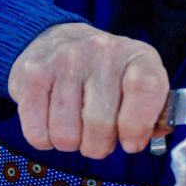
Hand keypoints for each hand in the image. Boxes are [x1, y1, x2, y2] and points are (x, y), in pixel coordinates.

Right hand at [8, 23, 169, 158]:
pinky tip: (52, 120)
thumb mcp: (138, 83)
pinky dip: (45, 139)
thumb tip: (141, 140)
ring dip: (71, 143)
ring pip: (66, 135)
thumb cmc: (105, 73)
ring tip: (75, 124)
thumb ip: (152, 115)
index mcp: (137, 56)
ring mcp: (66, 59)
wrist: (59, 40)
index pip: (147, 89)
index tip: (130, 142)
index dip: (138, 126)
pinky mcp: (33, 73)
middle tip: (97, 135)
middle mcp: (103, 51)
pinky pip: (38, 134)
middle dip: (99, 145)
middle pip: (101, 124)